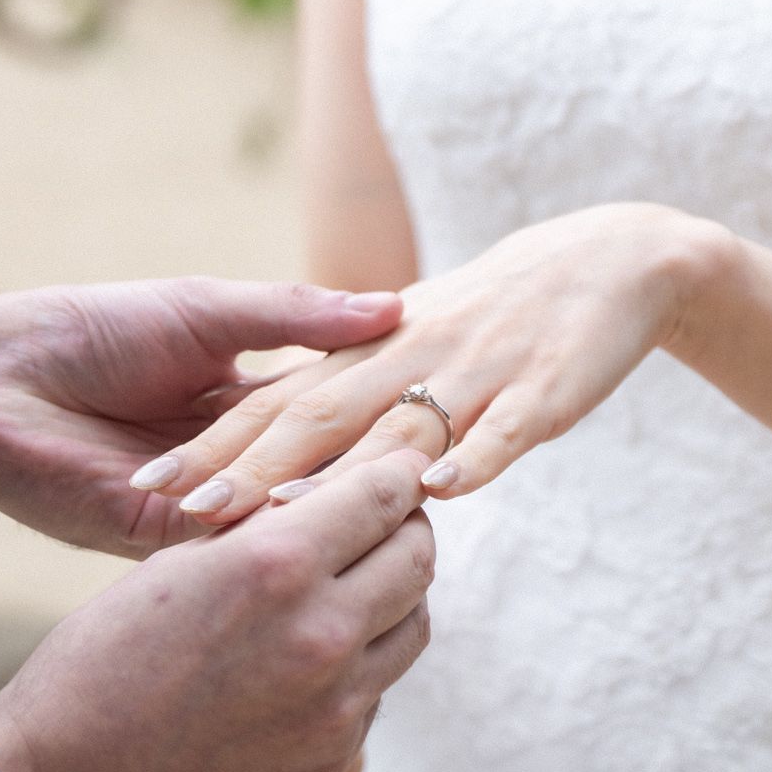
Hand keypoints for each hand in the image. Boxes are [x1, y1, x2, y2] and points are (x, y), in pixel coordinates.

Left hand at [0, 277, 402, 554]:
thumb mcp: (212, 310)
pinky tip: (324, 534)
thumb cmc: (98, 329)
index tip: (446, 411)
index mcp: (248, 398)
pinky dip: (271, 539)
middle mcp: (235, 457)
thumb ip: (298, 317)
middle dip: (369, 477)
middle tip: (441, 475)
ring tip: (398, 512)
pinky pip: (230, 547)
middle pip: (316, 474)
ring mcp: (203, 505)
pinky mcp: (165, 540)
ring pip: (281, 517)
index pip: (332, 416)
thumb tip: (393, 308)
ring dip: (329, 513)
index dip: (383, 416)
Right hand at [0, 449, 433, 771]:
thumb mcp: (174, 568)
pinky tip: (318, 657)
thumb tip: (317, 497)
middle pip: (418, 556)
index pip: (385, 494)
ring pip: (414, 624)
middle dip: (405, 530)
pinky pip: (378, 688)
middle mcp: (323, 630)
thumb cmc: (99, 667)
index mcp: (276, 563)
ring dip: (396, 597)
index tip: (393, 470)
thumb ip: (256, 531)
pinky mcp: (333, 759)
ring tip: (358, 586)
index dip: (395, 475)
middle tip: (381, 526)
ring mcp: (337, 703)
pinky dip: (364, 662)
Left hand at [134, 203, 728, 522]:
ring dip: (340, 470)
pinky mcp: (546, 388)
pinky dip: (477, 456)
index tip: (157, 484)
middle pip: (322, 416)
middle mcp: (414, 356)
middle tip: (187, 512)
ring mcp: (480, 371)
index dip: (219, 443)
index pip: (283, 400)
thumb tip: (289, 454)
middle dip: (251, 468)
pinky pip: (507, 426)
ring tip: (282, 512)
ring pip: (402, 425)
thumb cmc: (509, 311)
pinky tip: (444, 491)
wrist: (614, 259)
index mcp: (376, 350)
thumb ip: (360, 390)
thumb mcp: (421, 341)